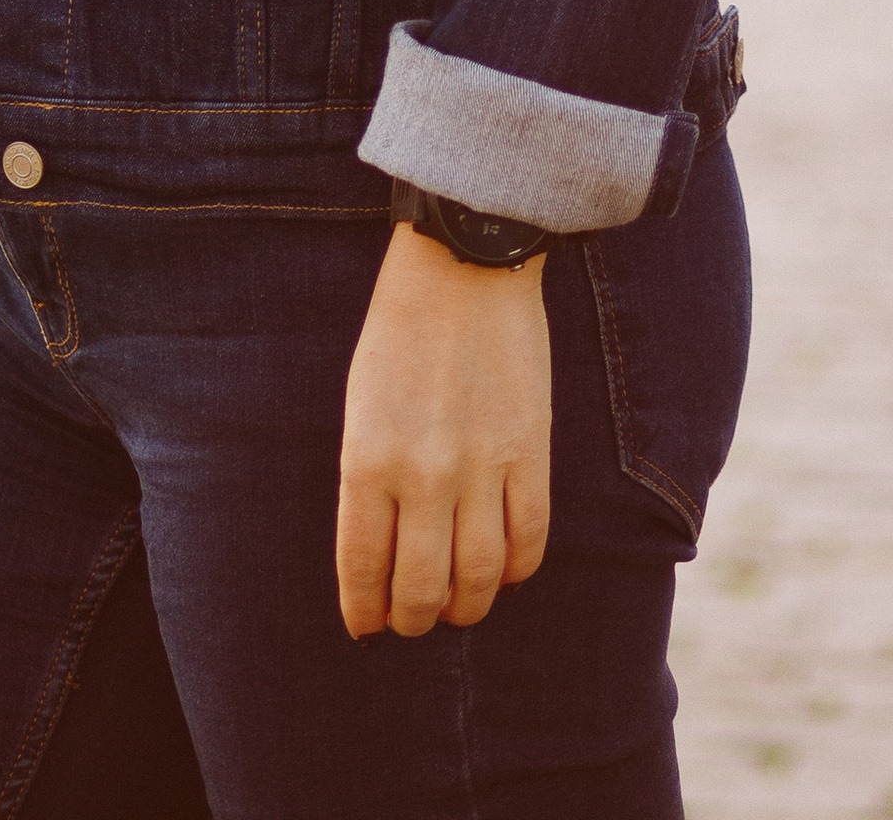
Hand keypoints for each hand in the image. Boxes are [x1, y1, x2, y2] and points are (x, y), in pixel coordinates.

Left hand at [335, 224, 552, 640]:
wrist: (465, 265)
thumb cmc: (400, 330)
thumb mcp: (360, 402)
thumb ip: (369, 475)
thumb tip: (380, 548)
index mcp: (368, 458)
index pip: (363, 566)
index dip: (365, 609)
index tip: (366, 627)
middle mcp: (423, 475)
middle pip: (422, 588)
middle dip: (414, 619)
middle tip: (413, 621)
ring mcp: (481, 468)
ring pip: (479, 579)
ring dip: (466, 607)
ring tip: (458, 607)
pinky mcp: (531, 454)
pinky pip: (530, 541)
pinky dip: (518, 572)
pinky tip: (506, 573)